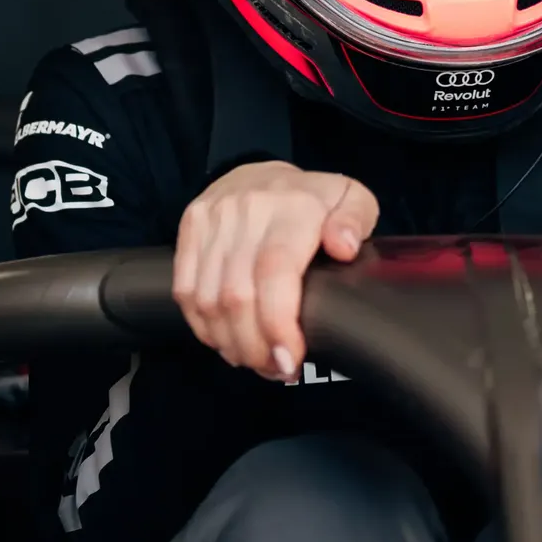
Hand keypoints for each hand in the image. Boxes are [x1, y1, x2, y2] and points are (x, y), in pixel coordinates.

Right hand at [172, 162, 379, 379]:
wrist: (263, 171)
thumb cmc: (314, 199)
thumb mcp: (352, 200)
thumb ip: (355, 221)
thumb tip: (343, 246)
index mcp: (292, 208)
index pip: (275, 272)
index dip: (278, 324)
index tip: (289, 359)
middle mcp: (248, 211)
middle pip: (237, 295)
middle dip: (255, 346)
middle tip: (277, 369)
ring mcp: (213, 219)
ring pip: (208, 299)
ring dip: (230, 342)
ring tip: (254, 360)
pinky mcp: (190, 228)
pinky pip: (186, 289)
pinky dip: (202, 326)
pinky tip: (225, 341)